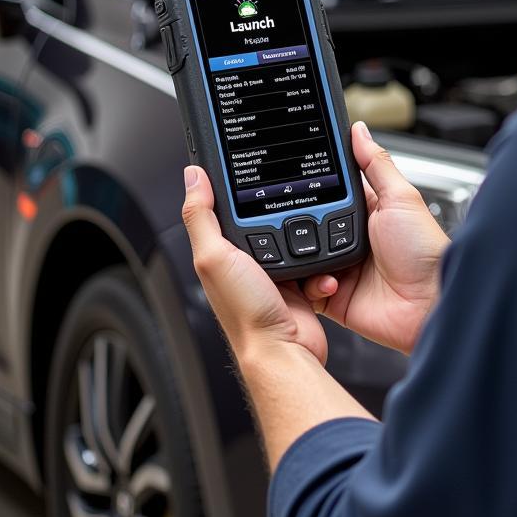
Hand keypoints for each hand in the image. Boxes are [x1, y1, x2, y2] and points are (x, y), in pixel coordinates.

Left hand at [181, 166, 329, 365]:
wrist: (283, 349)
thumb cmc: (245, 312)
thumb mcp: (214, 257)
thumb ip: (201, 216)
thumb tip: (193, 177)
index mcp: (221, 251)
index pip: (226, 206)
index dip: (236, 186)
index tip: (252, 167)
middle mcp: (246, 260)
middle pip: (267, 217)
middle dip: (284, 212)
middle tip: (293, 206)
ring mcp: (275, 271)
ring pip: (298, 235)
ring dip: (309, 238)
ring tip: (308, 241)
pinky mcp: (301, 281)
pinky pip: (318, 258)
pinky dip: (323, 262)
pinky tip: (319, 268)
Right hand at [303, 122, 449, 355]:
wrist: (429, 305)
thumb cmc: (426, 252)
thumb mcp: (402, 198)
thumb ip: (377, 164)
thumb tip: (359, 131)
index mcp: (368, 210)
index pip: (330, 190)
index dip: (312, 184)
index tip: (292, 174)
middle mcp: (351, 238)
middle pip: (308, 222)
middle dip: (300, 222)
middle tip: (306, 221)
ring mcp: (342, 267)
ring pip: (302, 255)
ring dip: (304, 254)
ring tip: (318, 252)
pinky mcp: (334, 296)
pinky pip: (305, 288)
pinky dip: (309, 284)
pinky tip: (328, 280)